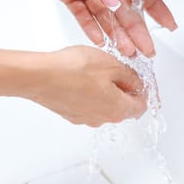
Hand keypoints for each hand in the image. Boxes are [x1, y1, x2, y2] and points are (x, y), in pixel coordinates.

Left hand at [2, 0, 175, 56]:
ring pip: (104, 12)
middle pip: (122, 2)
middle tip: (147, 48)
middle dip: (136, 26)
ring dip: (116, 31)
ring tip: (127, 51)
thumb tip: (112, 0)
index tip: (166, 22)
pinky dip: (91, 27)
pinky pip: (82, 14)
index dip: (153, 3)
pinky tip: (102, 41)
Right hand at [26, 46, 146, 126]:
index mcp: (117, 109)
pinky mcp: (69, 113)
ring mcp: (84, 118)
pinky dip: (87, 92)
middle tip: (115, 69)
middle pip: (122, 106)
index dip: (144, 90)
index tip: (140, 78)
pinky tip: (78, 77)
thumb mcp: (111, 64)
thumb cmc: (73, 70)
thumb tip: (137, 82)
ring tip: (93, 70)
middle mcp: (102, 119)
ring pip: (103, 105)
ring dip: (104, 90)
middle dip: (123, 88)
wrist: (40, 77)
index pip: (142, 106)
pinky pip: (85, 104)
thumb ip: (130, 75)